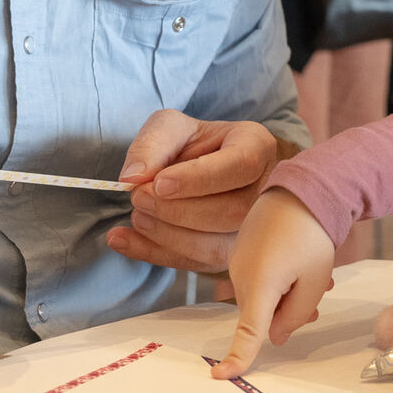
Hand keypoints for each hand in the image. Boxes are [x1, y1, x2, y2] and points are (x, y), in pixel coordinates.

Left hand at [106, 110, 281, 271]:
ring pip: (220, 245)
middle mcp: (267, 189)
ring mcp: (256, 228)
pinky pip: (199, 264)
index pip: (240, 165)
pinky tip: (125, 240)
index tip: (159, 184)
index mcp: (257, 146)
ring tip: (138, 217)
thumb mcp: (172, 127)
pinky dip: (157, 255)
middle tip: (139, 198)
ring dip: (170, 236)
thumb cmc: (195, 144)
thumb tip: (132, 177)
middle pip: (233, 211)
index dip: (199, 179)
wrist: (208, 169)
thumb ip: (152, 144)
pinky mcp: (232, 254)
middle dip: (178, 211)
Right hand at [212, 189, 337, 378]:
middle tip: (319, 296)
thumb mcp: (314, 281)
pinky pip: (257, 280)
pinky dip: (278, 282)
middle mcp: (240, 275)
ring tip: (317, 277)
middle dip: (287, 313)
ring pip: (261, 298)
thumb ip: (296, 315)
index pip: (249, 331)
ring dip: (286, 296)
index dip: (238, 356)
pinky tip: (301, 266)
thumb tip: (275, 336)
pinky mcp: (240, 253)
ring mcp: (237, 263)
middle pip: (261, 315)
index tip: (222, 377)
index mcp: (260, 284)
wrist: (300, 189)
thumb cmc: (312, 235)